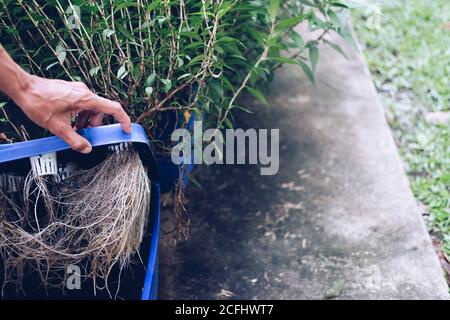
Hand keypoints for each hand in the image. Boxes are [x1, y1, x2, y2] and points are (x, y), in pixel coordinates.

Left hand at [14, 75, 130, 152]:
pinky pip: (81, 103)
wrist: (23, 87)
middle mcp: (84, 92)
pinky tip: (67, 120)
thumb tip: (86, 148)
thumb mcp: (57, 127)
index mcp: (86, 99)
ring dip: (86, 120)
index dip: (123, 120)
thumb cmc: (38, 102)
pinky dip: (79, 114)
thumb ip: (74, 140)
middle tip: (85, 133)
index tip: (126, 129)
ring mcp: (77, 90)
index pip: (113, 108)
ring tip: (73, 128)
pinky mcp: (70, 90)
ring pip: (90, 107)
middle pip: (101, 110)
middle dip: (96, 124)